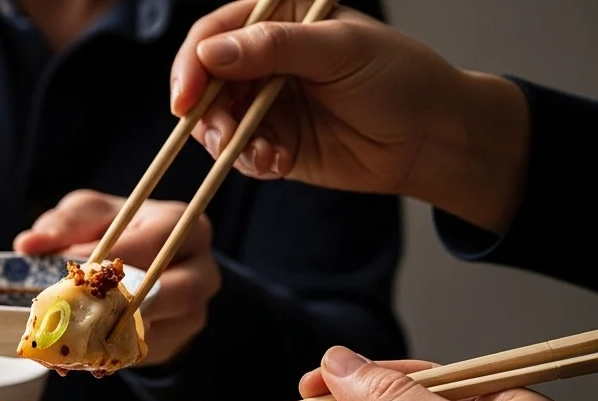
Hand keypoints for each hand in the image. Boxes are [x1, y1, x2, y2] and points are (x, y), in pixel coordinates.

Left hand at [13, 191, 218, 365]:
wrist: (148, 266)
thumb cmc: (118, 231)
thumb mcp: (91, 216)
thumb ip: (64, 224)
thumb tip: (29, 244)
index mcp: (183, 225)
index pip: (146, 245)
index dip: (105, 259)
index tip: (68, 269)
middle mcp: (201, 269)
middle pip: (159, 293)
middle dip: (109, 302)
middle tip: (69, 307)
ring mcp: (193, 310)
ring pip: (150, 328)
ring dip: (106, 333)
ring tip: (68, 333)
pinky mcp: (177, 341)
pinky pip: (141, 351)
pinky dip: (106, 351)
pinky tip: (79, 349)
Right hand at [171, 0, 528, 232]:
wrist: (433, 137)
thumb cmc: (400, 78)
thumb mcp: (339, 50)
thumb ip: (274, 48)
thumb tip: (211, 54)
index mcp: (280, 19)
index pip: (216, 33)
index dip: (193, 63)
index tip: (186, 95)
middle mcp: (266, 60)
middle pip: (205, 82)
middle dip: (205, 112)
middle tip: (219, 135)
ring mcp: (266, 105)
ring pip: (216, 123)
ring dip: (227, 142)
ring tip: (259, 153)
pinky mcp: (274, 144)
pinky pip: (240, 155)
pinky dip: (250, 162)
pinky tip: (277, 163)